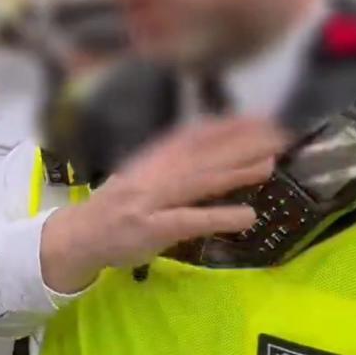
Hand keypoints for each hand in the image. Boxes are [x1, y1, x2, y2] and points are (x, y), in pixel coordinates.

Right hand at [39, 118, 287, 293]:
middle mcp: (151, 174)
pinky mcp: (150, 228)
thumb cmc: (115, 210)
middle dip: (241, 142)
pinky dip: (218, 216)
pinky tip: (247, 216)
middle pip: (201, 154)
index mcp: (149, 161)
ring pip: (198, 181)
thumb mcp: (140, 180)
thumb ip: (171, 167)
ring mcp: (150, 200)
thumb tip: (211, 154)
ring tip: (270, 164)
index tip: (258, 118)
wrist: (77, 237)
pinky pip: (189, 220)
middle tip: (279, 134)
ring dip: (235, 172)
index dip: (225, 126)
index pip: (191, 136)